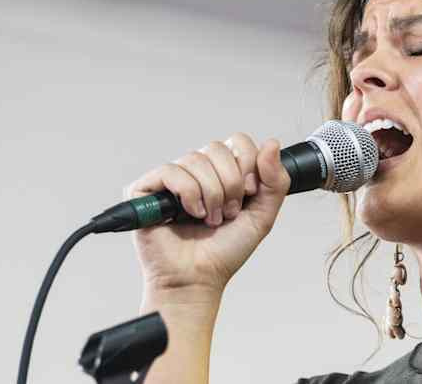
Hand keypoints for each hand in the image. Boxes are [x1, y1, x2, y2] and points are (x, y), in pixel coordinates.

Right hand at [126, 133, 290, 295]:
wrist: (199, 278)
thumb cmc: (225, 250)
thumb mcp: (263, 214)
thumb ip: (275, 180)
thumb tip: (272, 143)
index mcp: (222, 171)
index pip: (238, 142)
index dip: (248, 164)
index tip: (249, 193)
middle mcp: (196, 170)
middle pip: (217, 148)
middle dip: (230, 184)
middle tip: (228, 212)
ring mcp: (171, 178)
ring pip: (195, 159)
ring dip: (211, 194)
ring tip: (210, 219)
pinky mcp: (146, 188)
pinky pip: (171, 171)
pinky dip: (189, 194)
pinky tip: (190, 214)